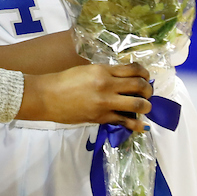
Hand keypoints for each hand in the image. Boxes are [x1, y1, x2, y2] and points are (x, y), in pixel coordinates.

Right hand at [20, 63, 152, 131]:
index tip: (145, 77)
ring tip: (144, 107)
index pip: (133, 69)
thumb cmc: (64, 81)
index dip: (145, 73)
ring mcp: (106, 103)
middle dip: (149, 90)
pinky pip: (126, 122)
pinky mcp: (102, 117)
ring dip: (146, 106)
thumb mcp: (86, 71)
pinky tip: (143, 126)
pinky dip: (137, 125)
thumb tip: (122, 80)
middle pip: (140, 85)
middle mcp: (107, 85)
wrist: (47, 96)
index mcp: (103, 70)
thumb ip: (105, 74)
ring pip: (138, 104)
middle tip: (147, 93)